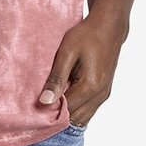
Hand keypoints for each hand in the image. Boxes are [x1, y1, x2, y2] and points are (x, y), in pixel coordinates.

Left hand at [37, 10, 125, 126]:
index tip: (36, 106)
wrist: (109, 27)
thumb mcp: (67, 53)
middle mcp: (100, 95)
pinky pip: (88, 109)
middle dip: (58, 115)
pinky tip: (64, 96)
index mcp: (91, 86)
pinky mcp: (104, 92)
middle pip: (75, 118)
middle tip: (42, 103)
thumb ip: (57, 78)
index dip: (50, 111)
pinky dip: (76, 108)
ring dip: (68, 113)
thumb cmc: (87, 36)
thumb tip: (45, 101)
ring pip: (83, 117)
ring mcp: (104, 95)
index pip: (67, 111)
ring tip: (52, 99)